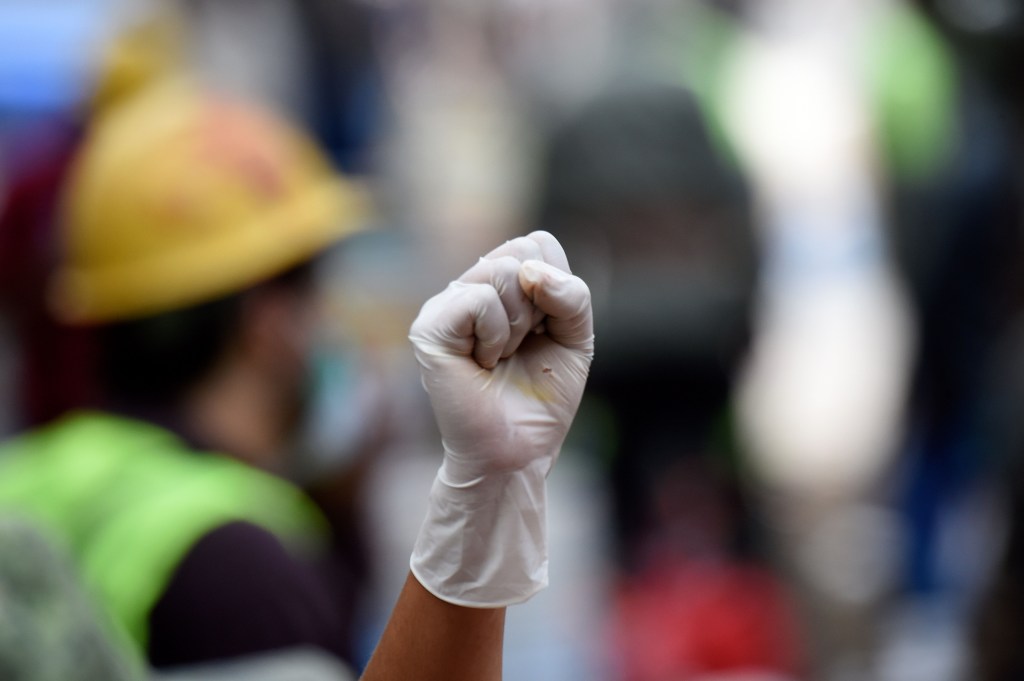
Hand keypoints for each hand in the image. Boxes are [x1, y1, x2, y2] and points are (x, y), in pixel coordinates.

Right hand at [408, 230, 593, 606]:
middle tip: (519, 347)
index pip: (538, 244)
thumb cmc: (541, 395)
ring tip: (499, 358)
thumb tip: (531, 271)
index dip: (555, 289)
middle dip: (538, 306)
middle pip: (521, 251)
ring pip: (501, 272)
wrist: (518, 450)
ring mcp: (445, 305)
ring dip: (517, 326)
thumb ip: (572, 295)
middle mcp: (468, 287)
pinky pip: (478, 301)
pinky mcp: (430, 328)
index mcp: (498, 283)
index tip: (542, 331)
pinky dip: (494, 335)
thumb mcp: (576, 337)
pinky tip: (482, 363)